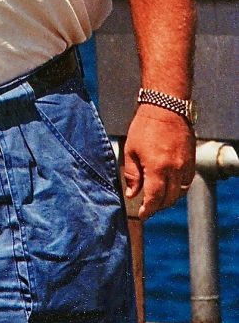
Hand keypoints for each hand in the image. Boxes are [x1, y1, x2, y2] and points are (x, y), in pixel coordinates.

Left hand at [123, 104, 194, 219]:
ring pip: (180, 192)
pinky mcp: (191, 160)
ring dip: (169, 199)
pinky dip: (179, 188)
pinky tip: (170, 185)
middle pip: (169, 198)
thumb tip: (132, 193)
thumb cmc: (145, 126)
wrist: (165, 108)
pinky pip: (187, 182)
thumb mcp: (131, 149)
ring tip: (158, 198)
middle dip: (158, 206)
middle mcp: (174, 169)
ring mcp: (185, 165)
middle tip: (148, 207)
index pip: (154, 198)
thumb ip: (132, 174)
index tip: (143, 215)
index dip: (148, 210)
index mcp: (157, 168)